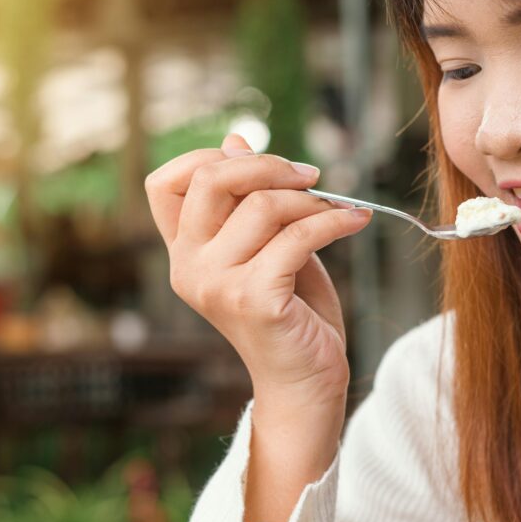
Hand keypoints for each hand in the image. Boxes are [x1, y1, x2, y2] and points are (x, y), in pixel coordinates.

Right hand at [144, 133, 371, 409]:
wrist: (306, 382)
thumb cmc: (291, 310)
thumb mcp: (268, 243)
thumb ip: (249, 198)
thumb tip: (235, 139)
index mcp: (184, 252)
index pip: (164, 184)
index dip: (208, 157)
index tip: (261, 163)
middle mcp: (188, 267)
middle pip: (211, 179)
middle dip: (267, 165)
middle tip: (310, 177)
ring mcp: (216, 285)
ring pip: (263, 205)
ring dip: (312, 200)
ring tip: (339, 210)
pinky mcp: (253, 299)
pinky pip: (298, 237)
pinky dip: (334, 221)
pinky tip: (356, 220)